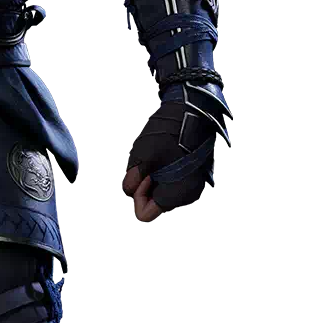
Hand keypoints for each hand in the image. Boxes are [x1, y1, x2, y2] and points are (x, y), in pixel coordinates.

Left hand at [121, 100, 216, 221]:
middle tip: (152, 161)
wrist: (193, 109)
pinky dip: (163, 170)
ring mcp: (192, 185)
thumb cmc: (168, 132)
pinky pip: (169, 181)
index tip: (145, 172)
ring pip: (159, 190)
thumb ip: (131, 180)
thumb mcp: (141, 155)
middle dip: (146, 185)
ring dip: (154, 175)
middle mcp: (187, 195)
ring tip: (161, 154)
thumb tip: (129, 192)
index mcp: (177, 196)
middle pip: (152, 203)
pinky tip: (167, 152)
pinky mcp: (192, 174)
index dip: (138, 194)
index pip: (144, 213)